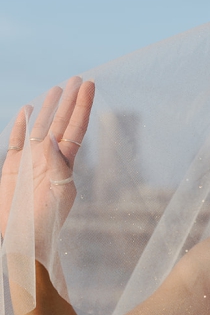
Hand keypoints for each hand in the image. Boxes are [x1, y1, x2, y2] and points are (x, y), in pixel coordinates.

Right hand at [0, 78, 94, 245]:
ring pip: (40, 127)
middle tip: (77, 78)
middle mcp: (50, 157)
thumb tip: (52, 142)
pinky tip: (26, 110)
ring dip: (47, 108)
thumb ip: (58, 168)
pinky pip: (17, 140)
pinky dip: (20, 125)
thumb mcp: (58, 195)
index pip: (76, 128)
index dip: (82, 106)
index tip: (90, 85)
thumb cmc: (47, 220)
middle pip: (61, 122)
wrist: (25, 236)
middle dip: (69, 101)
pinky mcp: (13, 166)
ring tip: (55, 89)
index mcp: (65, 163)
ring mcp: (32, 160)